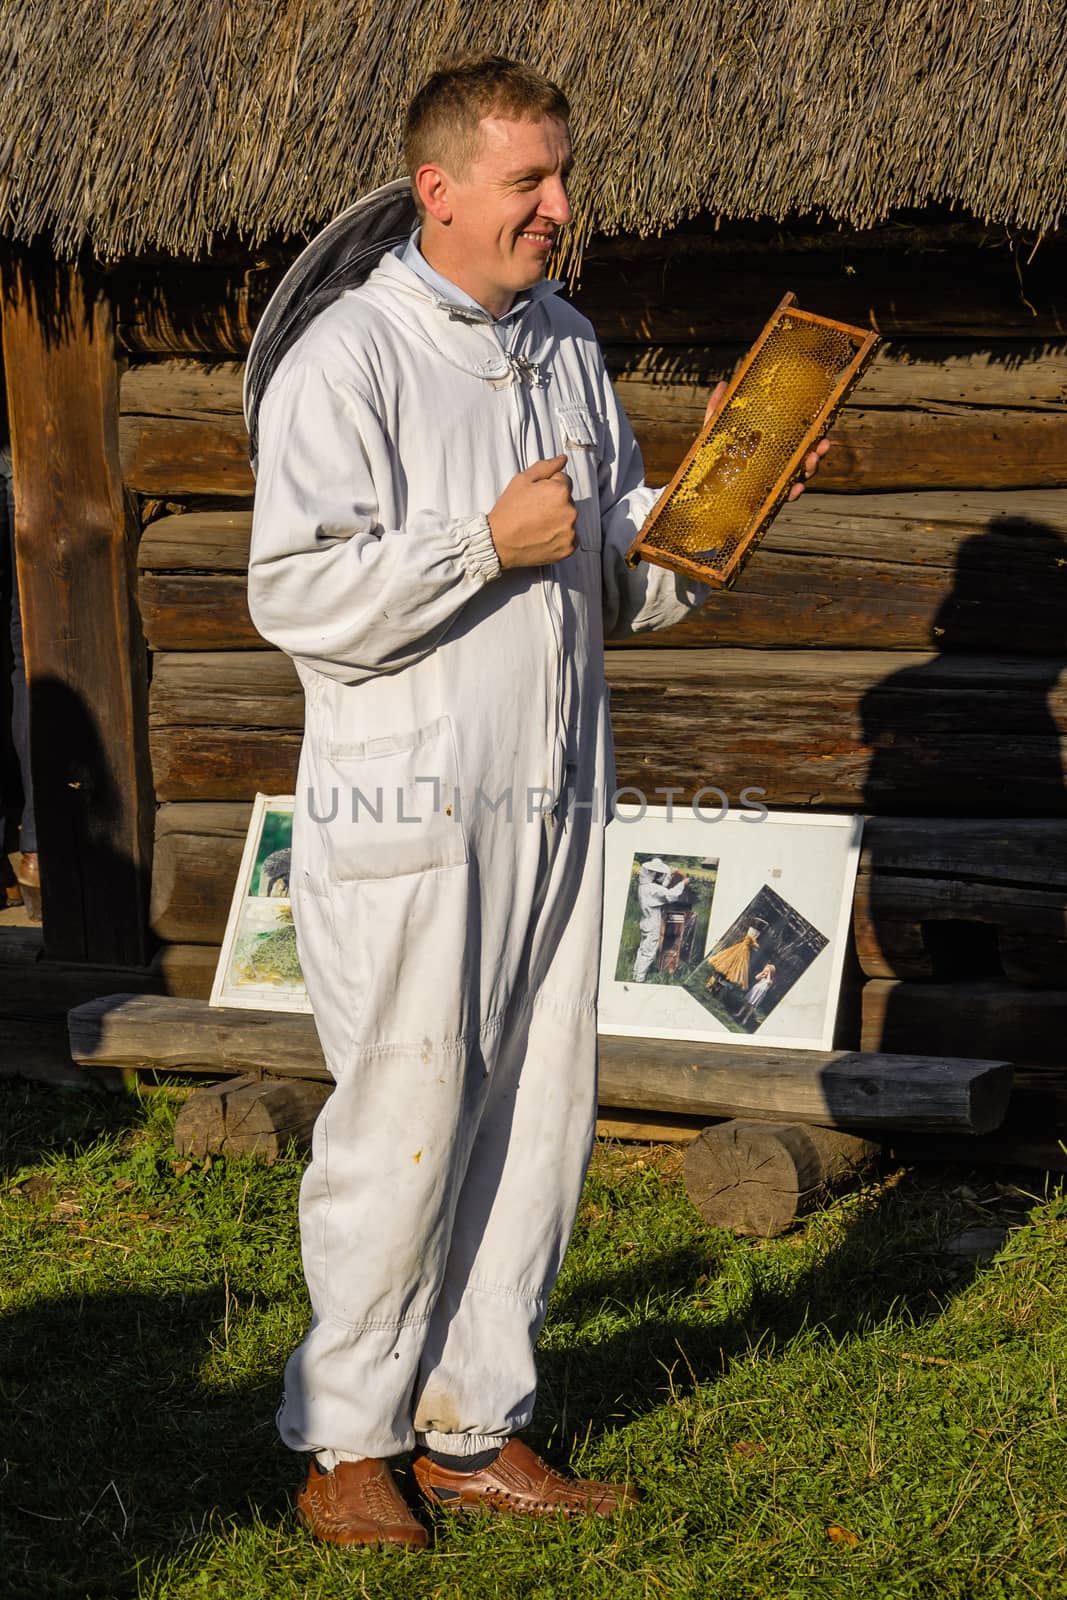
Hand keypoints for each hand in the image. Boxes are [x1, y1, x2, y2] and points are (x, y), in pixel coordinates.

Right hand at [488, 455, 577, 568]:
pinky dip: (559, 537)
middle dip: (555, 503)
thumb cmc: (508, 511)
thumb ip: (545, 467)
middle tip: (534, 512)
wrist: (498, 542)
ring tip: (537, 525)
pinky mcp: (568, 548)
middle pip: (568, 501)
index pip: (564, 481)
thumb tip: (562, 459)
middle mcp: (570, 511)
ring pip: (568, 519)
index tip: (536, 497)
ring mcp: (570, 531)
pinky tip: (543, 536)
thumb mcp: (522, 480)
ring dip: (558, 520)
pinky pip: (569, 538)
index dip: (548, 486)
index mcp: (560, 491)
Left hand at [703, 382, 830, 500]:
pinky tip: (796, 487)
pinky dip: (792, 492)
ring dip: (810, 469)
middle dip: (818, 452)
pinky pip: (783, 497)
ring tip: (812, 461)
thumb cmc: (710, 457)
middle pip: (804, 457)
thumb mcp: (714, 431)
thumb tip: (723, 383)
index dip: (813, 433)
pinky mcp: (765, 498)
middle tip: (823, 444)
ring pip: (799, 476)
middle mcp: (775, 464)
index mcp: (770, 446)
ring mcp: (772, 482)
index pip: (797, 439)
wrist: (701, 487)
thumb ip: (718, 408)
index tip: (823, 426)